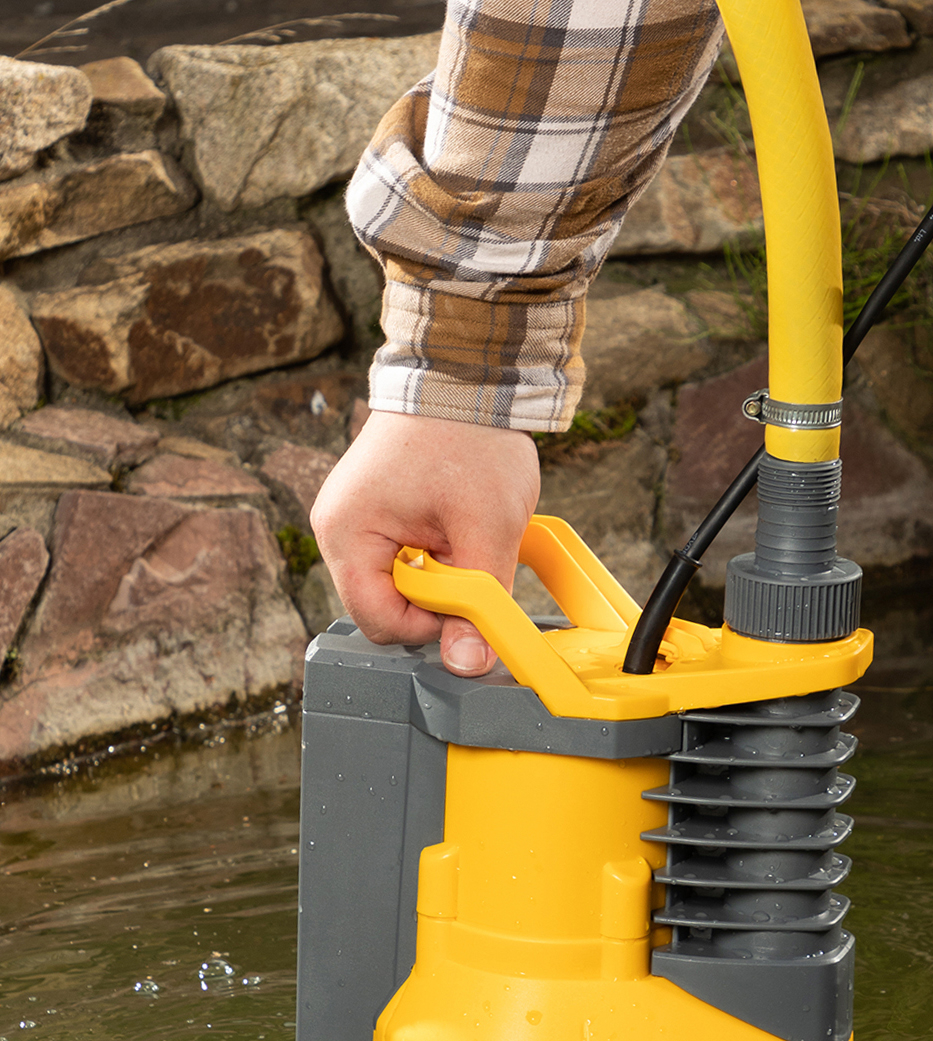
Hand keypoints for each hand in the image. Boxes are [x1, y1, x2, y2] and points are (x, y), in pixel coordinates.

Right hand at [310, 410, 539, 675]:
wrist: (465, 375)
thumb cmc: (470, 438)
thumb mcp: (487, 528)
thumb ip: (478, 602)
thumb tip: (470, 666)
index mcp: (347, 534)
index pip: (378, 622)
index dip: (430, 626)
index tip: (469, 600)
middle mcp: (337, 531)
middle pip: (385, 606)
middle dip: (435, 596)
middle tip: (470, 558)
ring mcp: (353, 522)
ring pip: (397, 585)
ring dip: (439, 573)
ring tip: (463, 532)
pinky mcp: (373, 515)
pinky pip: (402, 559)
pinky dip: (435, 554)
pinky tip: (454, 524)